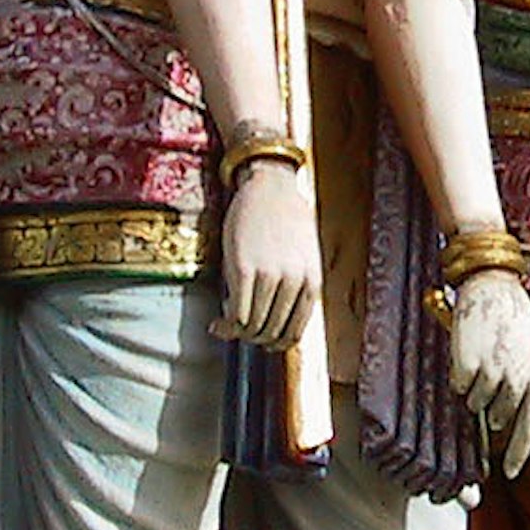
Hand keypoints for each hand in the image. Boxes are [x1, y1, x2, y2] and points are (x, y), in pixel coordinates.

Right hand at [214, 163, 318, 352]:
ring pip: (253, 327)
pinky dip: (226, 326)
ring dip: (237, 334)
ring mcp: (269, 275)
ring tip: (225, 326)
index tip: (260, 342)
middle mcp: (294, 281)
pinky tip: (217, 323)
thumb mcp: (304, 258)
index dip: (274, 343)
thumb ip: (297, 288)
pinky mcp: (243, 268)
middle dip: (253, 339)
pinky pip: (236, 314)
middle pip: (271, 333)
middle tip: (238, 332)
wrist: (269, 186)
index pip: (294, 332)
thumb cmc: (285, 220)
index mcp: (312, 281)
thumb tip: (277, 324)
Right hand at [445, 269, 529, 475]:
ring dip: (474, 390)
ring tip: (480, 359)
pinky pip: (459, 385)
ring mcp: (492, 375)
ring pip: (475, 404)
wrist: (494, 286)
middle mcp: (517, 382)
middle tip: (488, 383)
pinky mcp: (467, 367)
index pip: (529, 429)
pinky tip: (468, 351)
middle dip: (490, 409)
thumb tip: (510, 418)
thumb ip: (524, 385)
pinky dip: (460, 375)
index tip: (508, 472)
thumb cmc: (513, 318)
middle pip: (498, 418)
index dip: (517, 453)